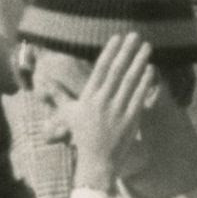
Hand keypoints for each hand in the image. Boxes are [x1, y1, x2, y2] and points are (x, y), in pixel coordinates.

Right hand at [67, 32, 161, 191]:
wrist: (97, 161)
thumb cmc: (82, 136)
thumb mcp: (69, 114)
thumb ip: (60, 96)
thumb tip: (46, 83)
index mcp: (88, 97)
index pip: (101, 68)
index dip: (110, 51)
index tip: (118, 37)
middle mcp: (102, 101)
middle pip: (117, 70)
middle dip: (127, 50)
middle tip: (136, 35)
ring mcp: (117, 110)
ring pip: (130, 80)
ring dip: (139, 61)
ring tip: (146, 47)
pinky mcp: (130, 119)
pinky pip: (139, 96)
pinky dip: (146, 81)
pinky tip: (150, 69)